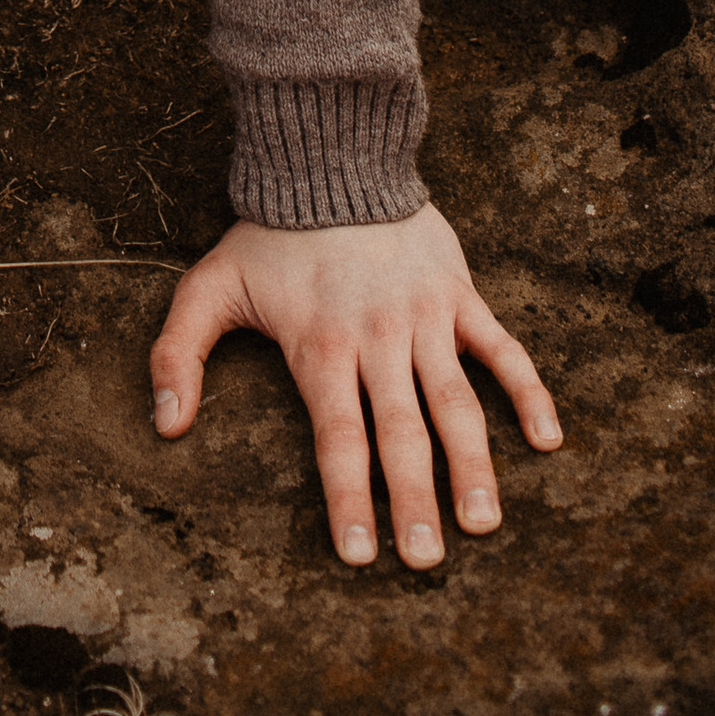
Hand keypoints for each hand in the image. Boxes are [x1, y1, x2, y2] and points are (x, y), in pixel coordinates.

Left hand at [149, 205, 559, 566]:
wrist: (330, 154)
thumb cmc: (269, 234)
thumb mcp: (208, 287)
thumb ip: (179, 354)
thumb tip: (166, 427)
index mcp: (319, 344)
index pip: (337, 437)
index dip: (348, 499)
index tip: (360, 557)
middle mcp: (376, 336)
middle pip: (401, 432)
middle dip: (413, 501)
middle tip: (425, 561)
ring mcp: (423, 314)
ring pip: (455, 400)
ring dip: (474, 464)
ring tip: (483, 523)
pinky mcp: (457, 292)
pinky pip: (501, 347)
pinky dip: (528, 390)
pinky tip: (548, 439)